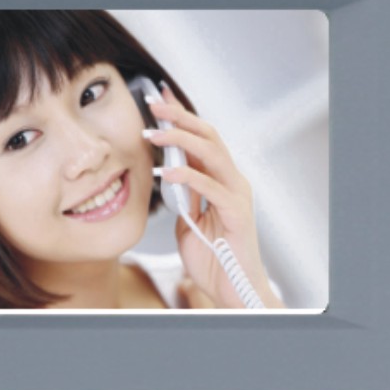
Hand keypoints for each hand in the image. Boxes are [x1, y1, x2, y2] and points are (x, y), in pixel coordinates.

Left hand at [143, 85, 282, 309]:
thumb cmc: (213, 261)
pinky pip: (211, 187)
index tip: (158, 98)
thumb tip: (169, 181)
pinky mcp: (237, 213)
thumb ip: (183, 201)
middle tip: (153, 103)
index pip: (201, 139)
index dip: (181, 116)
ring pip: (211, 152)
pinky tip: (166, 171)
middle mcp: (232, 181)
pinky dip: (188, 176)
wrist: (232, 291)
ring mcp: (237, 195)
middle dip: (179, 116)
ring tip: (152, 132)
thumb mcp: (187, 225)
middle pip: (207, 135)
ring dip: (179, 138)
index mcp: (221, 181)